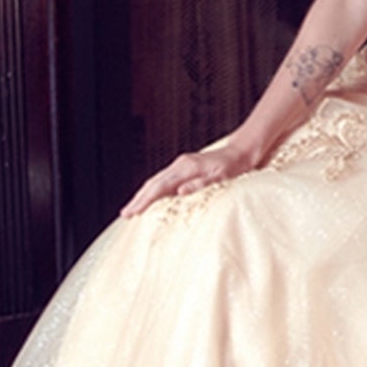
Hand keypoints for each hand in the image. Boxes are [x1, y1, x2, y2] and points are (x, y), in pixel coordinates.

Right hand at [121, 142, 255, 215]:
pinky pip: (165, 181)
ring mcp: (181, 166)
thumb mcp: (221, 177)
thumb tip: (180, 191)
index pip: (159, 186)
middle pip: (153, 183)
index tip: (132, 212)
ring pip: (157, 181)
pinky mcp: (185, 169)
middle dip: (138, 199)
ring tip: (133, 209)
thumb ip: (201, 184)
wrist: (241, 152)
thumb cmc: (234, 167)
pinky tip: (152, 199)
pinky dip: (154, 191)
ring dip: (144, 195)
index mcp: (186, 168)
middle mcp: (180, 165)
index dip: (144, 201)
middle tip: (125, 214)